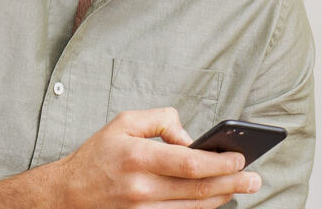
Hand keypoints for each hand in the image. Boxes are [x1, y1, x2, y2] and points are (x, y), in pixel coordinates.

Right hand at [53, 107, 261, 207]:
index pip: (189, 163)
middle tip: (254, 179)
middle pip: (198, 190)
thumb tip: (191, 137)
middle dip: (232, 184)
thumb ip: (160, 120)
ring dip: (221, 198)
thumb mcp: (124, 123)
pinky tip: (214, 198)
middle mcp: (141, 189)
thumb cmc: (97, 155)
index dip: (219, 162)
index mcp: (137, 158)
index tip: (240, 158)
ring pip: (193, 208)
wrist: (67, 195)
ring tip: (241, 187)